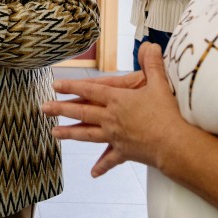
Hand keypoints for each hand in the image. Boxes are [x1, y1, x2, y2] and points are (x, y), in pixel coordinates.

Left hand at [41, 44, 187, 176]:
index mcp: (117, 99)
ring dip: (70, 133)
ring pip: (87, 134)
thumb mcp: (159, 84)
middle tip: (43, 109)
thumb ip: (153, 64)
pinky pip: (110, 159)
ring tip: (54, 133)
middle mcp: (111, 118)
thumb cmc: (166, 113)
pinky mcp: (124, 152)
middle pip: (81, 112)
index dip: (71, 87)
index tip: (55, 86)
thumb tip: (151, 44)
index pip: (89, 90)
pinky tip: (93, 173)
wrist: (174, 144)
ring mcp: (115, 136)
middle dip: (60, 110)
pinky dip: (102, 165)